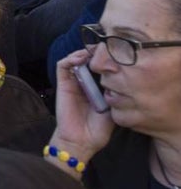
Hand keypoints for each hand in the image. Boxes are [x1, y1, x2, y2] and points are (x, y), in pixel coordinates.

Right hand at [51, 50, 113, 164]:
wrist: (82, 141)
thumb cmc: (97, 130)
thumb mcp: (114, 110)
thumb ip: (115, 95)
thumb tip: (125, 81)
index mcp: (95, 89)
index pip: (98, 68)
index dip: (104, 59)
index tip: (114, 53)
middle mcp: (82, 83)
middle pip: (85, 60)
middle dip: (94, 52)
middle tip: (104, 47)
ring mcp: (72, 83)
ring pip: (73, 59)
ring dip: (82, 53)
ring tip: (93, 52)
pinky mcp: (62, 85)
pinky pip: (62, 66)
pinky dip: (70, 59)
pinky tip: (81, 59)